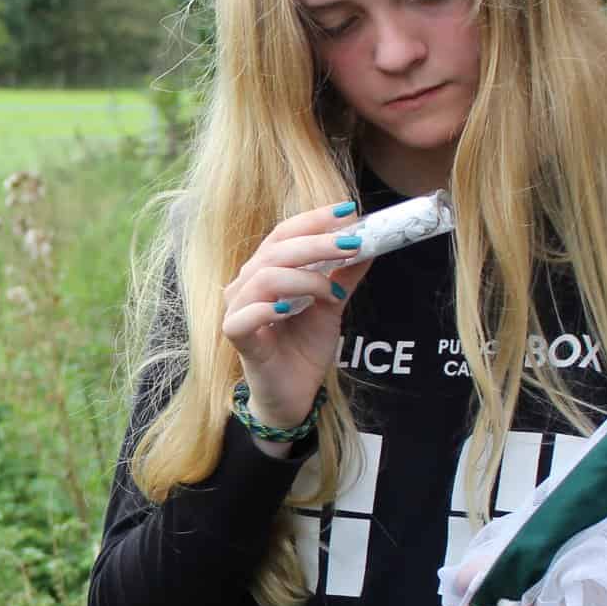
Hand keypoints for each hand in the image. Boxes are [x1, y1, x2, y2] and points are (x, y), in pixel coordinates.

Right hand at [222, 199, 371, 439]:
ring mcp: (238, 309)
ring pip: (264, 277)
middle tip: (352, 244)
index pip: (285, 233)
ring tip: (331, 293)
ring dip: (304, 279)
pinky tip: (291, 310)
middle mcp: (247, 284)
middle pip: (277, 250)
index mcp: (267, 269)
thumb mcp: (331, 305)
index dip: (315, 219)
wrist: (294, 394)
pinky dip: (270, 308)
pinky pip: (245, 315)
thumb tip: (371, 243)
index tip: (348, 211)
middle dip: (318, 243)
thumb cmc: (304, 347)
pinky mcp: (236, 336)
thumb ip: (344, 275)